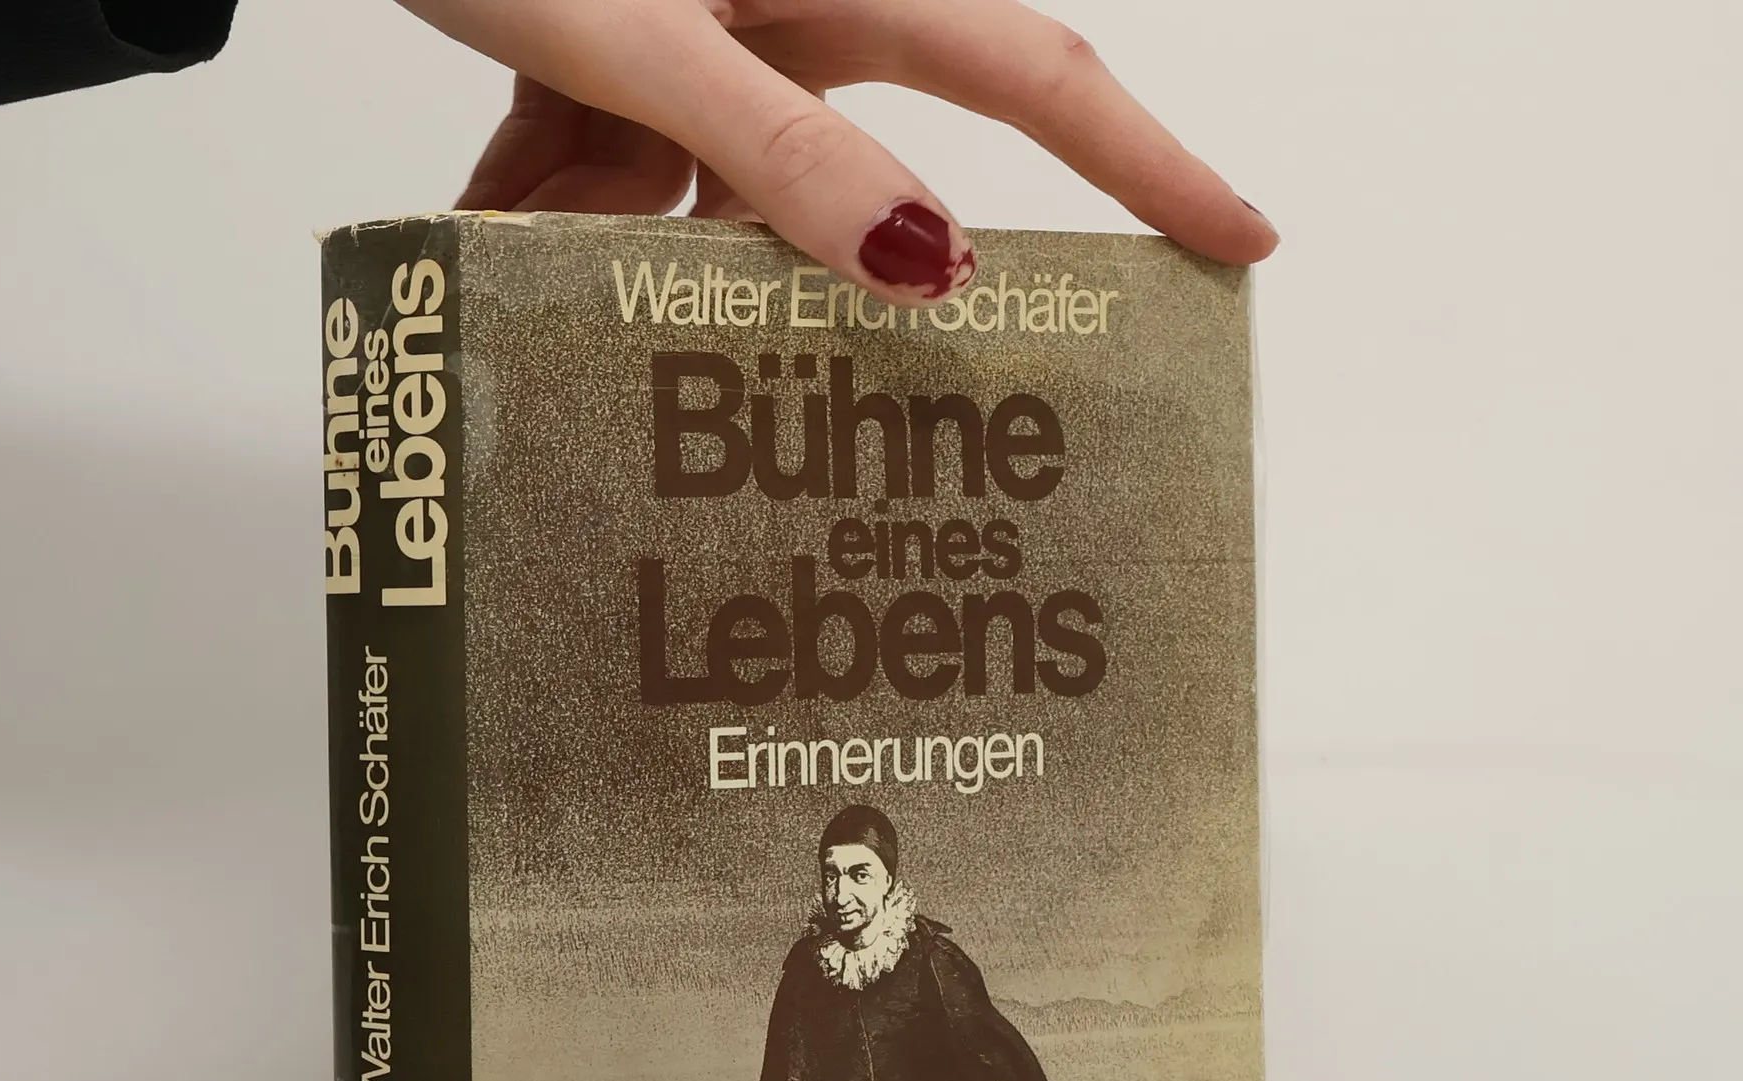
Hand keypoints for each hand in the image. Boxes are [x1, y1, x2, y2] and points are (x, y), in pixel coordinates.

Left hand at [398, 0, 1276, 307]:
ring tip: (589, 303)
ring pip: (722, 204)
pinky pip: (617, 180)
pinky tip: (500, 242)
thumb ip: (778, 144)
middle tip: (855, 382)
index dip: (1152, 166)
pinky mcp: (614, 67)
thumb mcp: (647, 33)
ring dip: (651, 256)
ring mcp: (699, 45)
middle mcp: (790, 16)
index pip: (1039, 80)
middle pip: (872, 175)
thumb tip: (926, 258)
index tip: (1241, 240)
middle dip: (839, 270)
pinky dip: (563, 216)